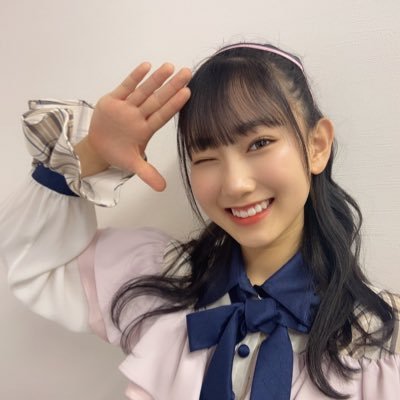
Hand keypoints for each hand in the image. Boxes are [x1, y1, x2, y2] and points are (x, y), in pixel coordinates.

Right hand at [85, 62, 191, 190]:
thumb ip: (147, 173)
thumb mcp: (132, 165)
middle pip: (157, 100)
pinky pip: (124, 87)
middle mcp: (139, 116)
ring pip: (143, 91)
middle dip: (171, 87)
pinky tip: (146, 66)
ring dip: (155, 79)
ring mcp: (127, 107)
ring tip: (169, 67)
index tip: (188, 93)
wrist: (98, 147)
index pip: (162, 115)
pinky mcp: (112, 100)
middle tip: (187, 73)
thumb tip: (162, 188)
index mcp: (145, 129)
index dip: (174, 105)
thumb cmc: (118, 153)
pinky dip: (134, 77)